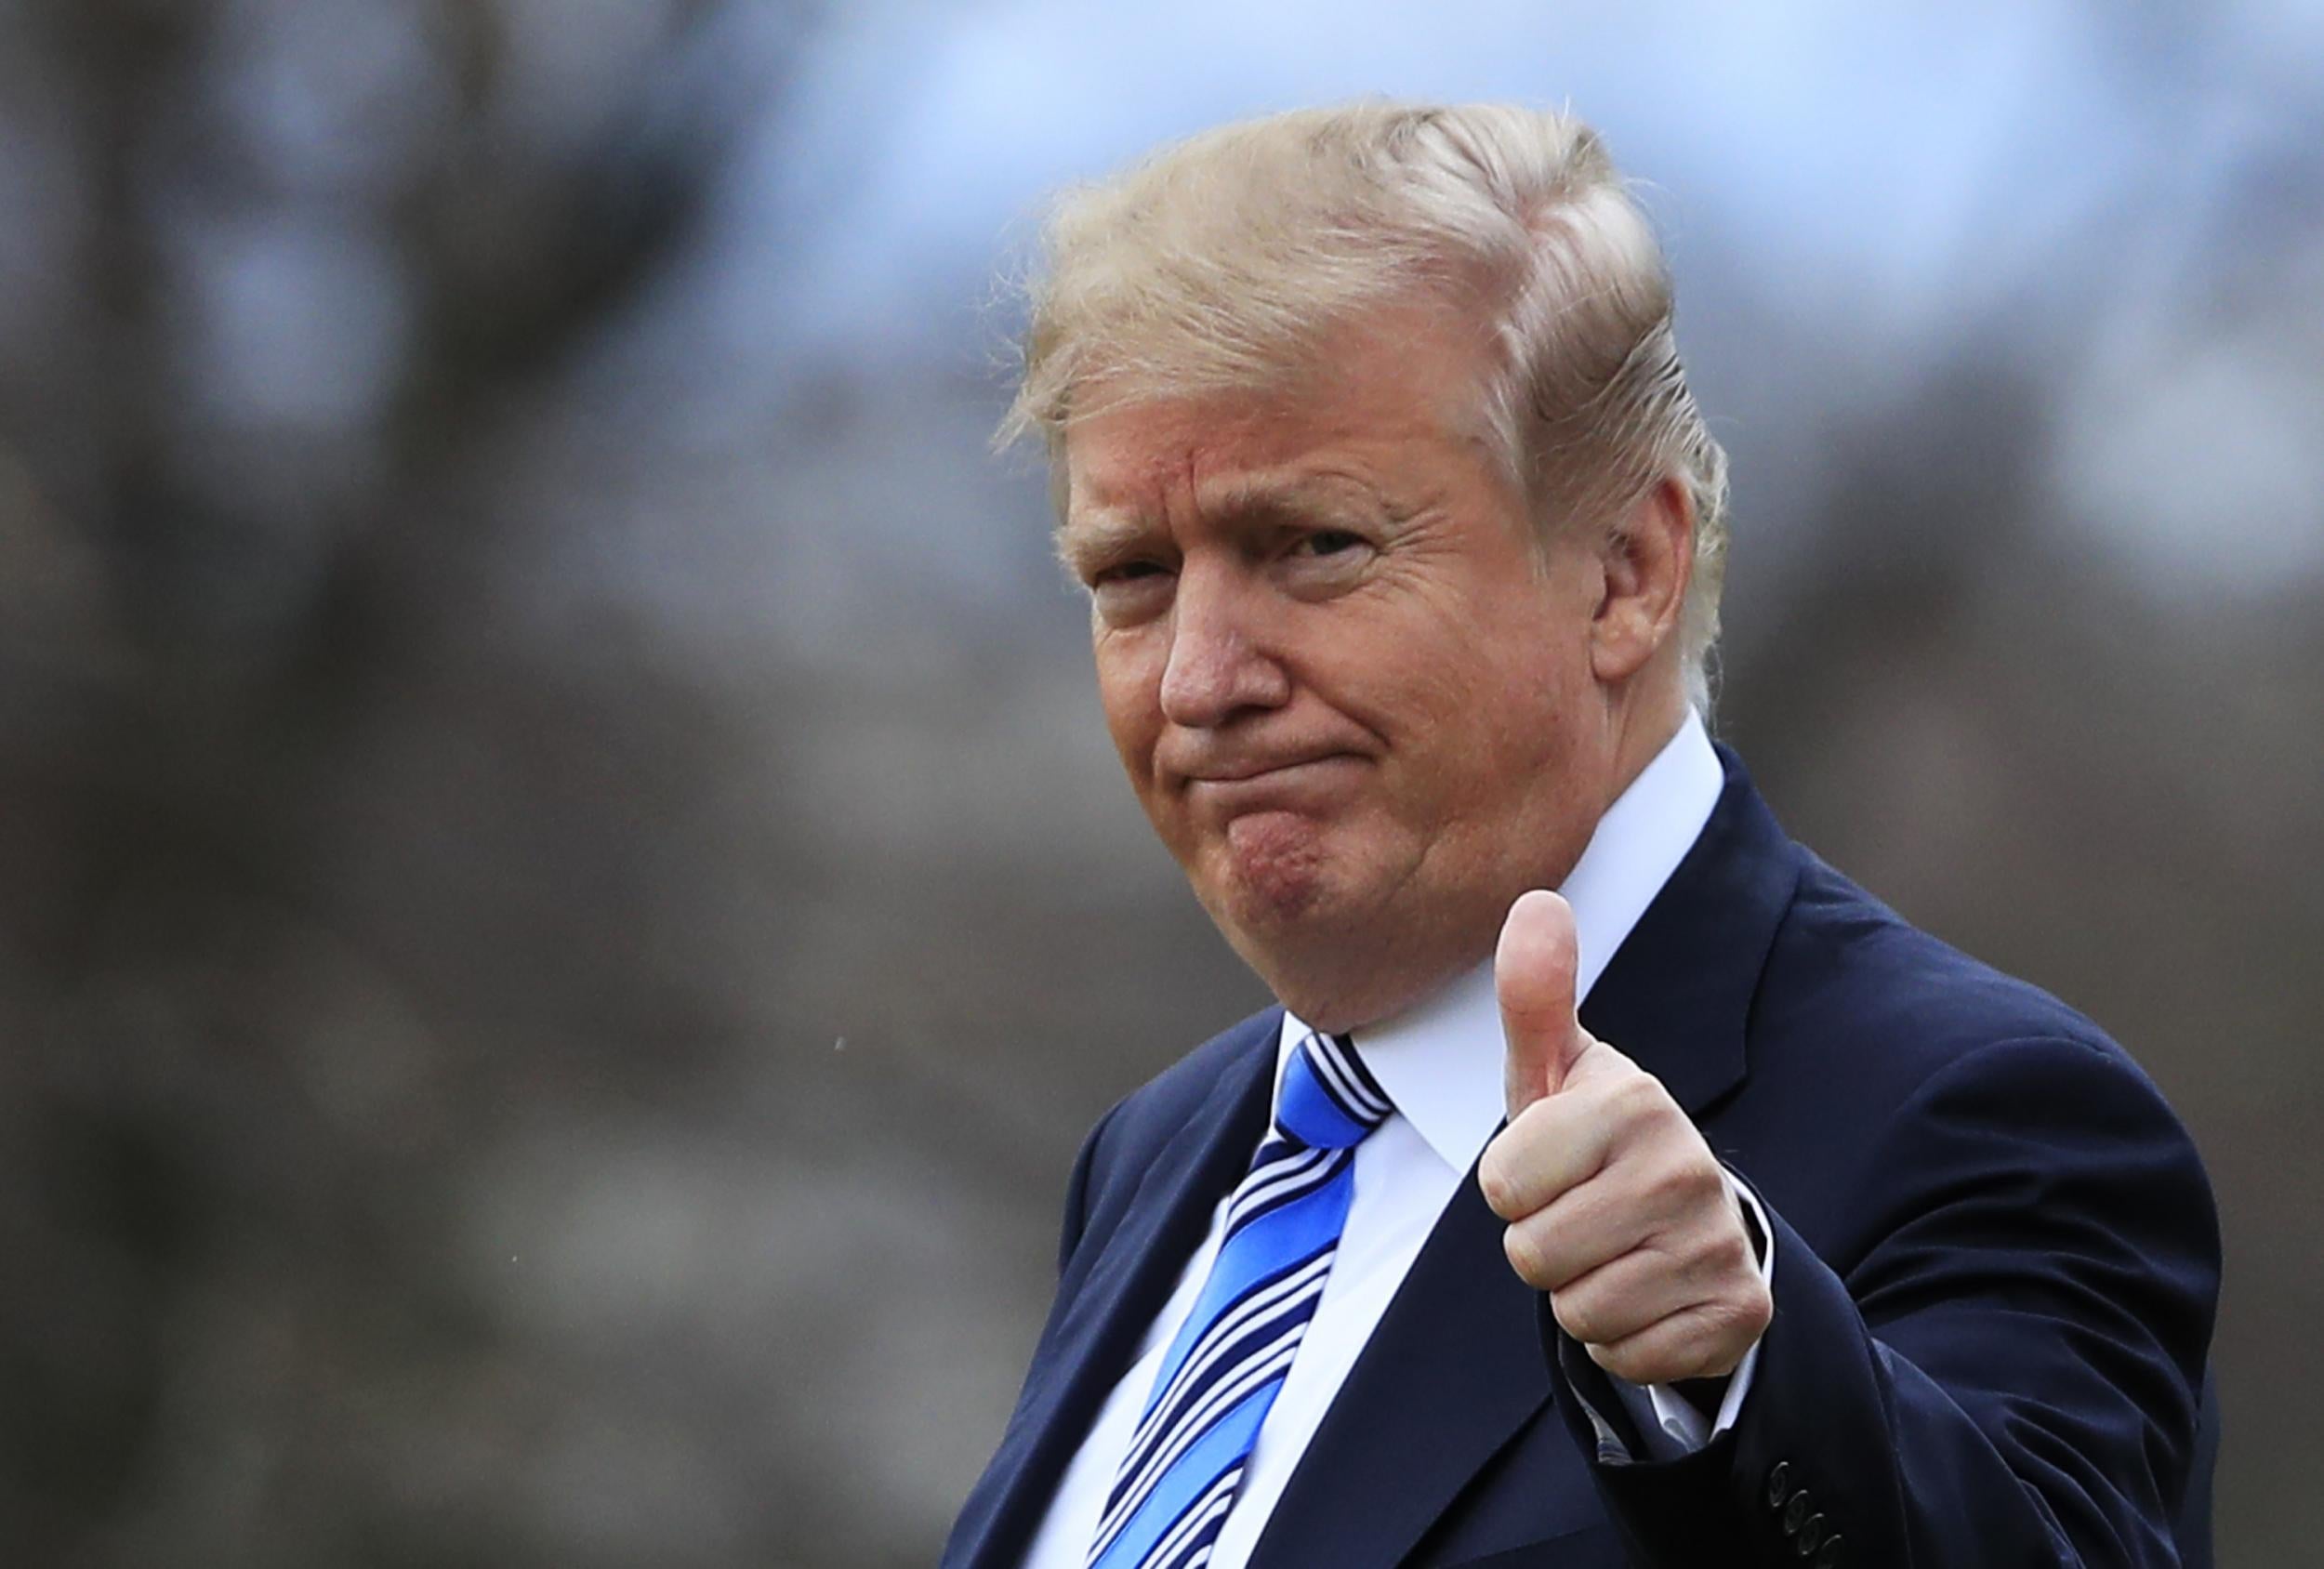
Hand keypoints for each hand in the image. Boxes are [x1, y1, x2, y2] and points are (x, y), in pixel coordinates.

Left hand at [1477, 889, 1771, 1384]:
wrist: (1692, 1227)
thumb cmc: (1594, 1144)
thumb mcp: (1556, 1073)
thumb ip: (1534, 996)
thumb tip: (1536, 900)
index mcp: (1631, 1102)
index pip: (1501, 1186)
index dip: (1511, 1187)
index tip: (1549, 1168)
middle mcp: (1683, 1168)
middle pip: (1533, 1255)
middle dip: (1541, 1246)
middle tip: (1582, 1216)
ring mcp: (1716, 1243)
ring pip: (1578, 1311)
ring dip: (1580, 1294)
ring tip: (1614, 1252)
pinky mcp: (1737, 1314)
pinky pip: (1623, 1356)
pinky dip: (1622, 1340)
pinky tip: (1648, 1295)